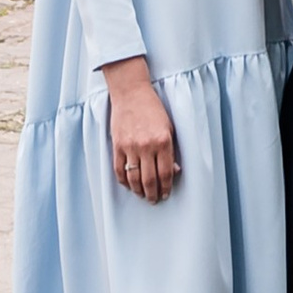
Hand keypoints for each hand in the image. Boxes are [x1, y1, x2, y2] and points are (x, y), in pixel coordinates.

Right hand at [102, 59, 179, 204]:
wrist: (131, 93)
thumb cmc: (153, 109)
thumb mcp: (169, 127)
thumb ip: (171, 150)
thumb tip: (174, 171)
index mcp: (163, 141)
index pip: (165, 173)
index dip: (166, 187)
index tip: (166, 194)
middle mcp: (147, 146)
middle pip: (149, 180)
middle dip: (152, 194)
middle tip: (154, 200)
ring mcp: (130, 147)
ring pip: (133, 179)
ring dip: (139, 191)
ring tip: (142, 195)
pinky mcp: (117, 146)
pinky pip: (119, 170)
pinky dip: (124, 181)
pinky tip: (129, 185)